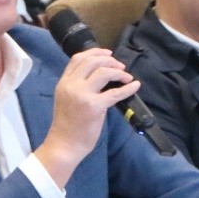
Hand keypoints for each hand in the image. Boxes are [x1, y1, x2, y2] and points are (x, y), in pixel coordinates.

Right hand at [35, 48, 138, 187]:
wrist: (64, 144)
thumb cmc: (67, 125)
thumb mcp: (66, 99)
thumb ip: (78, 86)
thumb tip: (102, 78)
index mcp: (63, 83)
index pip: (78, 58)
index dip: (95, 52)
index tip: (108, 54)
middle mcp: (71, 85)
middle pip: (92, 61)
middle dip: (109, 60)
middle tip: (120, 66)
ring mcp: (82, 95)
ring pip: (103, 72)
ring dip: (118, 72)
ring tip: (126, 76)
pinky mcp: (94, 106)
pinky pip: (115, 93)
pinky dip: (127, 88)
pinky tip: (135, 85)